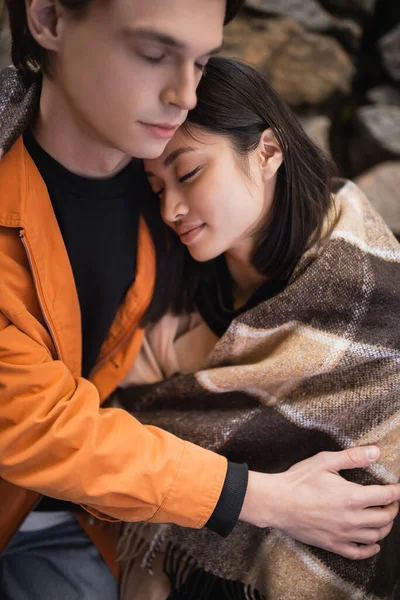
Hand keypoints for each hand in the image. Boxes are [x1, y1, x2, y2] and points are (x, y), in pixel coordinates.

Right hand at [239, 446, 399, 559]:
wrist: (277, 502)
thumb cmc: (298, 480)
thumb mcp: (325, 461)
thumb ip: (352, 457)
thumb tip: (375, 452)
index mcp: (352, 496)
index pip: (386, 496)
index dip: (396, 491)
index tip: (398, 487)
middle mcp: (351, 519)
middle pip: (385, 518)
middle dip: (393, 509)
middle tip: (392, 501)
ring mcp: (343, 534)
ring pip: (375, 536)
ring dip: (385, 527)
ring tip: (384, 518)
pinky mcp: (332, 544)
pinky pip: (358, 553)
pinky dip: (370, 550)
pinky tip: (374, 544)